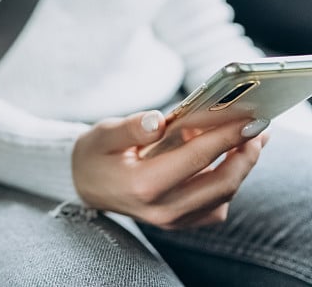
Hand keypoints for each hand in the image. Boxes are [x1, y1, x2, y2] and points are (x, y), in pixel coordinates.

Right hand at [71, 110, 268, 229]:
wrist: (84, 185)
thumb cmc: (95, 154)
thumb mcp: (104, 133)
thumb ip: (132, 127)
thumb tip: (157, 121)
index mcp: (142, 185)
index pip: (195, 159)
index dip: (226, 138)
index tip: (248, 120)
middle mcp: (160, 209)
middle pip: (221, 183)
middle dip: (246, 154)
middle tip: (258, 129)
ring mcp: (172, 220)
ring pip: (224, 196)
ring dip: (241, 167)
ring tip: (248, 140)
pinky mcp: (179, 223)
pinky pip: (216, 207)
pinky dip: (228, 183)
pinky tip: (227, 160)